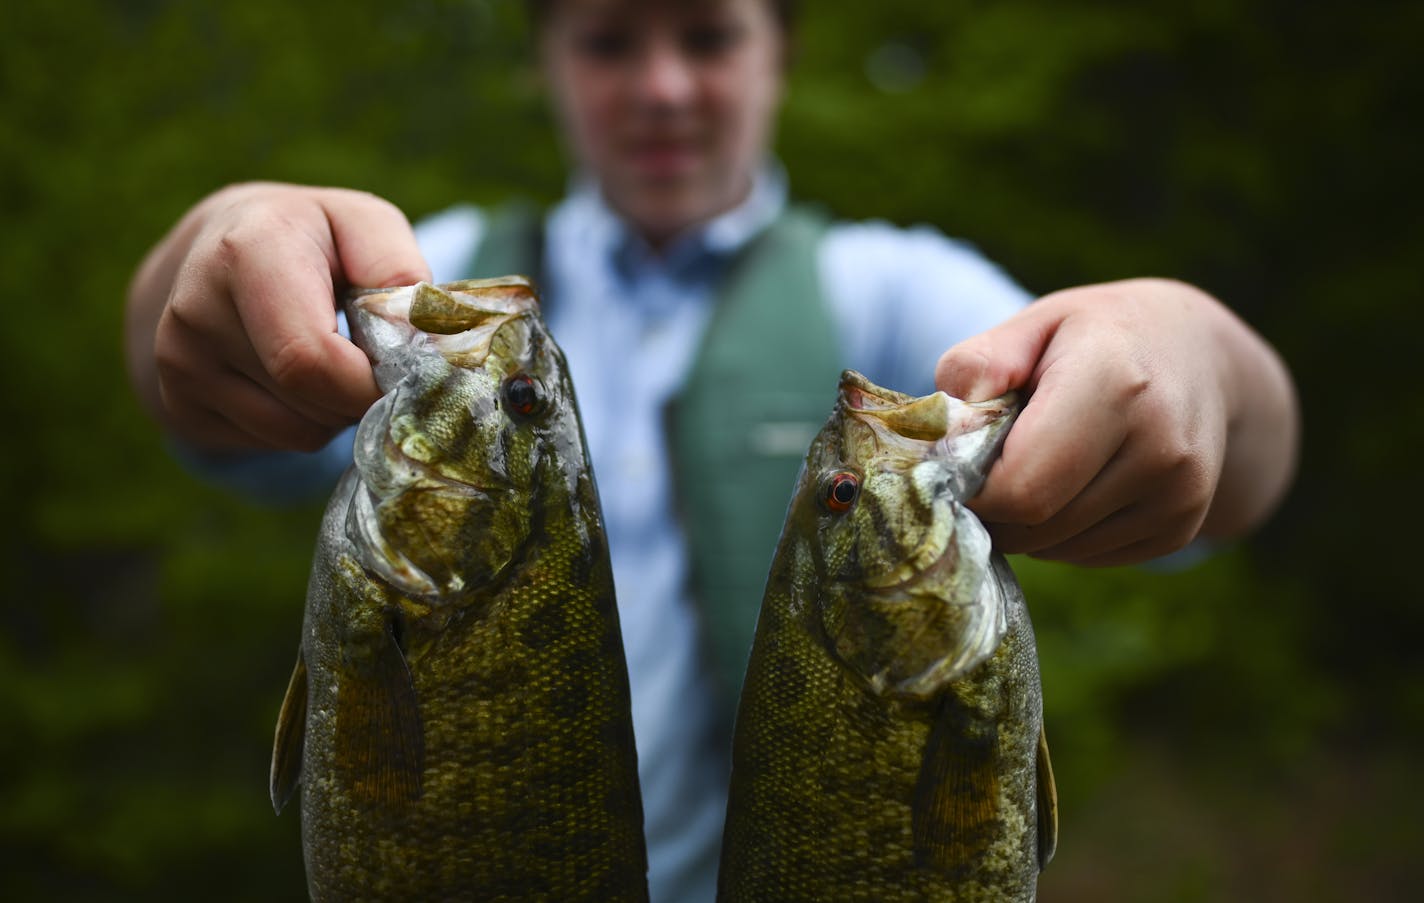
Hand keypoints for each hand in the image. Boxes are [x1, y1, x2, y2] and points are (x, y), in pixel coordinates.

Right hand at [124, 182, 430, 451]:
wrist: (220, 244)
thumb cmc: (312, 236)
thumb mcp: (364, 223)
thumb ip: (397, 270)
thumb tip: (415, 340)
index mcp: (244, 253)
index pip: (311, 361)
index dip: (370, 384)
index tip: (402, 370)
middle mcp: (195, 310)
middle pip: (308, 405)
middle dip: (358, 397)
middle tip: (370, 360)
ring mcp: (177, 363)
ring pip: (295, 435)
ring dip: (333, 413)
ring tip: (330, 361)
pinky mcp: (177, 404)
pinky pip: (269, 445)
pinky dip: (300, 424)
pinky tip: (291, 378)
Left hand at [936, 278, 1297, 566]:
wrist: (1199, 355)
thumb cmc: (1096, 336)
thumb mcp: (1035, 324)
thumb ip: (979, 366)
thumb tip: (946, 430)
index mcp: (1115, 384)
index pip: (1021, 488)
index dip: (973, 489)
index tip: (959, 463)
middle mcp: (1159, 447)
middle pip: (1036, 526)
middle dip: (994, 509)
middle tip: (989, 467)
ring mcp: (1179, 494)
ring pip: (1058, 549)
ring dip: (1026, 524)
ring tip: (1038, 464)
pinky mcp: (1183, 527)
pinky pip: (1089, 556)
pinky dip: (1062, 533)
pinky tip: (1075, 484)